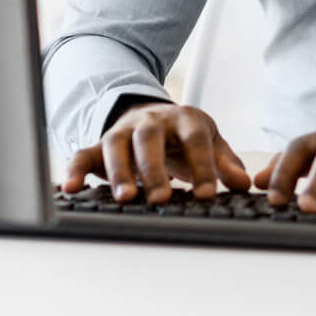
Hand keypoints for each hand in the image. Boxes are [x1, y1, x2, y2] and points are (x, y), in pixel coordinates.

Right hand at [63, 101, 252, 203]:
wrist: (155, 116)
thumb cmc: (185, 137)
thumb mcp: (211, 144)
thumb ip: (225, 164)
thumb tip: (244, 184)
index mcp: (184, 119)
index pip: (195, 138)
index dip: (202, 165)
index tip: (208, 194)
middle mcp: (151, 121)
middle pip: (150, 139)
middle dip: (155, 169)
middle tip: (162, 198)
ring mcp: (123, 131)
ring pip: (116, 145)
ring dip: (119, 171)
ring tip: (125, 198)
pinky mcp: (100, 145)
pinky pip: (84, 154)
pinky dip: (75, 170)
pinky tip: (71, 188)